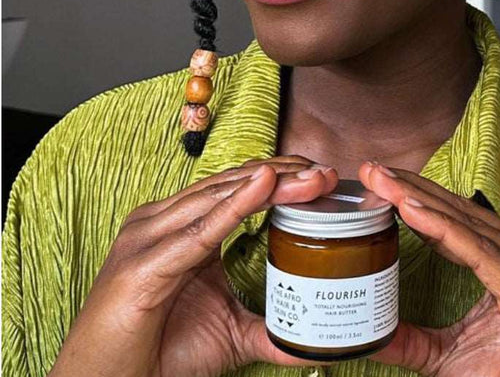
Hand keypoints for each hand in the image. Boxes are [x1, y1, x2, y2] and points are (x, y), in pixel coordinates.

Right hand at [49, 156, 338, 376]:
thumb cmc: (158, 352)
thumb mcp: (228, 332)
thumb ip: (268, 329)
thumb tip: (315, 343)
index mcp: (179, 227)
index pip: (235, 188)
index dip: (278, 177)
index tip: (321, 176)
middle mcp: (162, 222)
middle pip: (231, 186)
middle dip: (284, 175)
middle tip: (327, 174)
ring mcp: (149, 237)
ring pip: (219, 198)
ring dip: (271, 185)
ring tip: (311, 178)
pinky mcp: (144, 265)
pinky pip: (199, 231)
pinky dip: (235, 207)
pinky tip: (265, 186)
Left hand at [359, 162, 499, 376]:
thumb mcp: (452, 357)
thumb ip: (416, 340)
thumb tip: (374, 334)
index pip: (464, 221)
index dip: (422, 197)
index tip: (381, 182)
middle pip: (464, 216)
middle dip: (414, 190)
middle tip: (373, 171)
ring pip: (471, 229)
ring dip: (422, 202)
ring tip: (384, 185)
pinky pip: (484, 256)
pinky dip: (446, 232)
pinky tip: (414, 213)